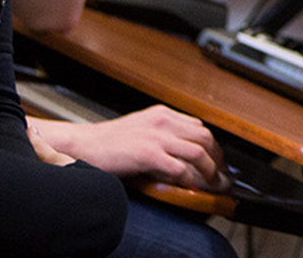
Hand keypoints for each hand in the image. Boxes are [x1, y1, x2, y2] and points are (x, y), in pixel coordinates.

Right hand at [33, 107, 229, 189]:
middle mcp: (163, 122)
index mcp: (161, 114)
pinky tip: (190, 188)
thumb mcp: (140, 129)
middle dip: (218, 157)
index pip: (198, 126)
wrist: (82, 145)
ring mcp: (156, 137)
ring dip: (210, 170)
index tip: (216, 159)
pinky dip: (189, 180)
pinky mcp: (148, 154)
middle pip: (205, 137)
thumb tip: (181, 153)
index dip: (212, 144)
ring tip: (212, 183)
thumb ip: (162, 136)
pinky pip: (179, 168)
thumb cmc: (106, 142)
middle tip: (220, 174)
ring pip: (198, 152)